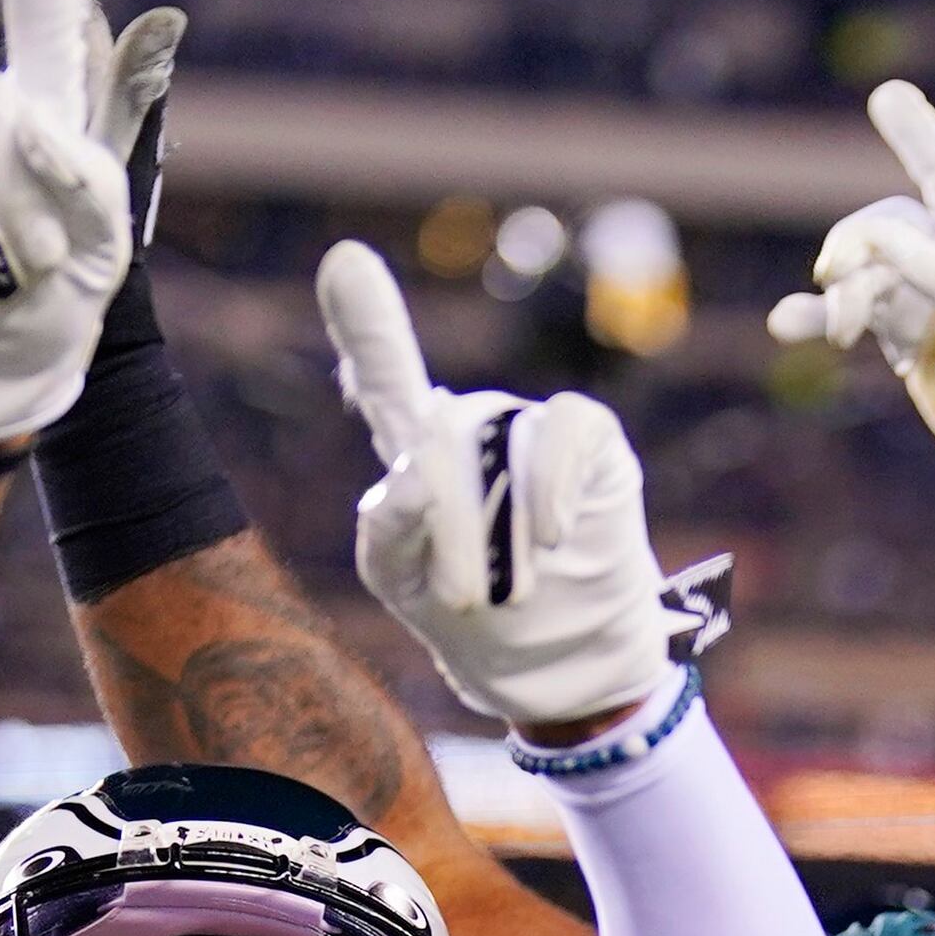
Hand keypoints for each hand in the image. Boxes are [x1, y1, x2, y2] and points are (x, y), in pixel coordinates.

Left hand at [319, 241, 672, 740]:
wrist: (562, 674)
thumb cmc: (476, 626)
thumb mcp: (403, 584)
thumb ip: (387, 526)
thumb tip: (416, 474)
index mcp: (420, 455)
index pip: (386, 380)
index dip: (368, 325)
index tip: (343, 261)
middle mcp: (473, 430)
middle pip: (435, 435)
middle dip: (443, 524)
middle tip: (459, 599)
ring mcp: (531, 433)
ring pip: (495, 439)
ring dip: (495, 527)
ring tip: (510, 593)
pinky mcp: (591, 445)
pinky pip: (564, 427)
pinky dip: (550, 480)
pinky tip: (548, 533)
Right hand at [763, 81, 934, 550]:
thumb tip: (877, 238)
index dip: (918, 136)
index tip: (888, 95)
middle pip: (880, 227)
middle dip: (854, 248)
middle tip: (837, 276)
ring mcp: (921, 300)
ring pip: (859, 273)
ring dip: (838, 294)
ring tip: (838, 332)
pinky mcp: (901, 338)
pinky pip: (846, 313)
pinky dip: (814, 317)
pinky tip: (785, 325)